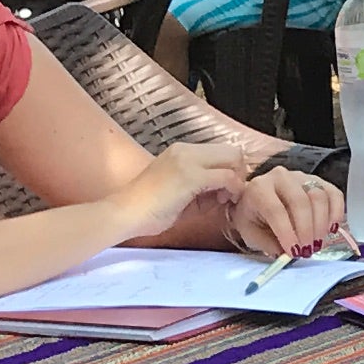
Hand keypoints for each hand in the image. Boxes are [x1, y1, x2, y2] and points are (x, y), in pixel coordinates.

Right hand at [112, 139, 255, 239]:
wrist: (124, 214)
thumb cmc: (149, 208)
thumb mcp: (182, 192)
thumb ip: (205, 187)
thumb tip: (228, 191)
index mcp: (182, 151)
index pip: (222, 151)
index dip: (231, 170)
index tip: (226, 190)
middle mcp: (185, 150)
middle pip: (232, 151)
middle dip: (239, 173)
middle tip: (229, 194)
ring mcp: (187, 160)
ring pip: (233, 159)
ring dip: (236, 181)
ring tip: (223, 199)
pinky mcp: (190, 176)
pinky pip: (226, 177)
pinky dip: (232, 189)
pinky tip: (221, 202)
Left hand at [225, 167, 345, 258]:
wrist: (258, 200)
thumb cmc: (254, 218)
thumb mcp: (251, 234)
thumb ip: (269, 244)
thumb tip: (290, 255)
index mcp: (258, 189)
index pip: (276, 210)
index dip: (287, 233)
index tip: (294, 252)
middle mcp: (280, 177)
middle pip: (300, 202)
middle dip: (307, 230)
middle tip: (308, 250)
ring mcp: (302, 177)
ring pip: (319, 197)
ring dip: (321, 225)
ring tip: (317, 244)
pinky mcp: (319, 181)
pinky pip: (334, 194)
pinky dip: (336, 213)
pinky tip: (331, 230)